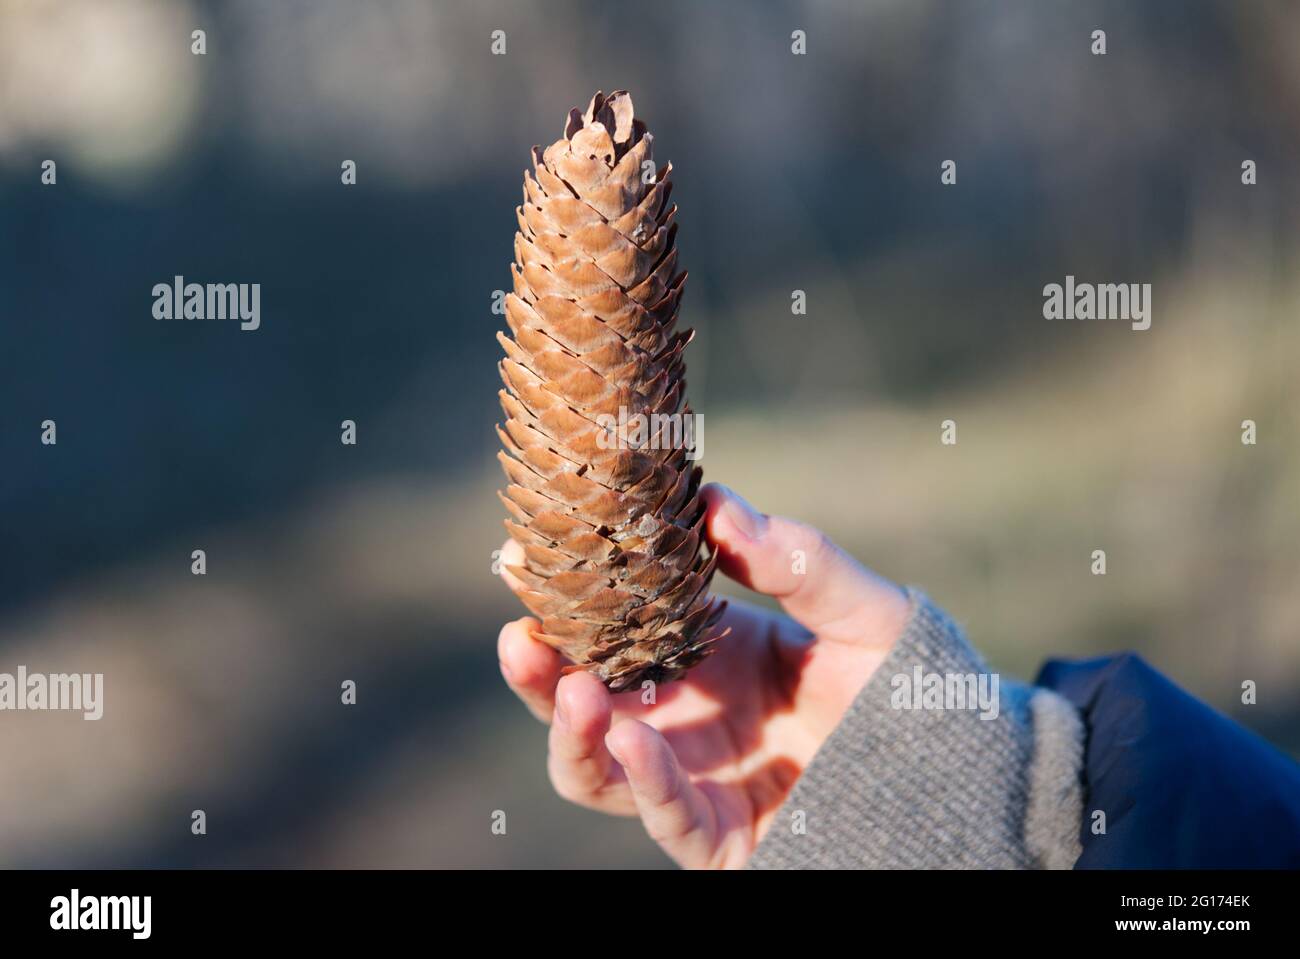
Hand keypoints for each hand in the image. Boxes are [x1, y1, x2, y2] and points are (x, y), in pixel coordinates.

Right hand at [496, 483, 910, 867]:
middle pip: (581, 700)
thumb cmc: (899, 678)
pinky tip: (632, 740)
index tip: (523, 555)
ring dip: (572, 732)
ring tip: (577, 690)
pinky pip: (664, 817)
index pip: (608, 626)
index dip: (561, 598)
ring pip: (597, 768)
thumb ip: (795, 559)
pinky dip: (643, 779)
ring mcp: (692, 777)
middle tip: (520, 634)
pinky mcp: (718, 836)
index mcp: (697, 651)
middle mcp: (680, 715)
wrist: (954, 768)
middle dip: (540, 672)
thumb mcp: (857, 607)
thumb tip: (716, 503)